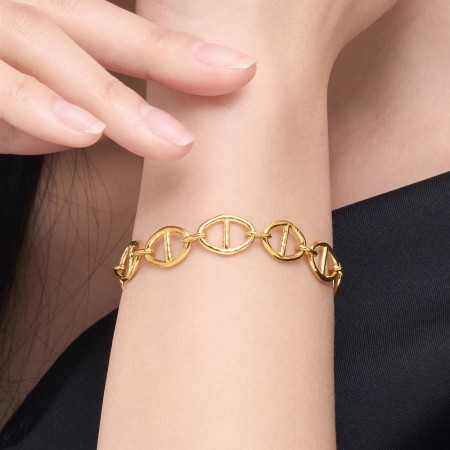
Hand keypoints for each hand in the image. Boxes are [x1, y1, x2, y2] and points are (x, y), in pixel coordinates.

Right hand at [0, 0, 256, 158]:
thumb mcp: (26, 87)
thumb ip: (67, 99)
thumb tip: (107, 125)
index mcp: (42, 20)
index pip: (119, 31)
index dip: (180, 51)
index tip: (241, 70)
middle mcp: (15, 14)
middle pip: (95, 28)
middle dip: (166, 56)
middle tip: (235, 79)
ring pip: (45, 52)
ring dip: (109, 96)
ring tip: (171, 140)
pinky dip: (33, 109)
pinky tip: (76, 131)